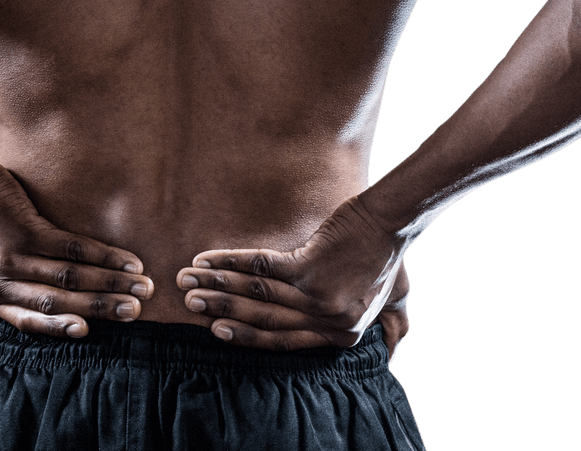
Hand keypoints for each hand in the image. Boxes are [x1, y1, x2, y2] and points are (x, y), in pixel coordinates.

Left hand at [0, 156, 152, 337]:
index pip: (30, 321)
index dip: (62, 328)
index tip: (91, 331)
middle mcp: (3, 282)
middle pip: (59, 303)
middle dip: (102, 308)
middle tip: (135, 310)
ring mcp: (16, 257)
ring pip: (72, 278)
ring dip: (111, 284)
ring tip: (141, 286)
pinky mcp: (28, 230)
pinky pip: (72, 248)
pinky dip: (104, 256)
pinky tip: (126, 260)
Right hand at [176, 194, 410, 359]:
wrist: (389, 222)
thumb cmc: (386, 257)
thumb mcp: (391, 303)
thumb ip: (386, 329)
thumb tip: (392, 357)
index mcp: (341, 335)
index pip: (283, 341)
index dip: (246, 337)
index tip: (216, 332)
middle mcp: (327, 322)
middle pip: (263, 320)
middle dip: (220, 313)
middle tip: (189, 305)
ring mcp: (317, 296)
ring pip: (255, 295)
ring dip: (216, 287)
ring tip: (187, 282)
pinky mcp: (309, 268)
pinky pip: (260, 268)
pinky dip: (229, 263)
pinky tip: (207, 260)